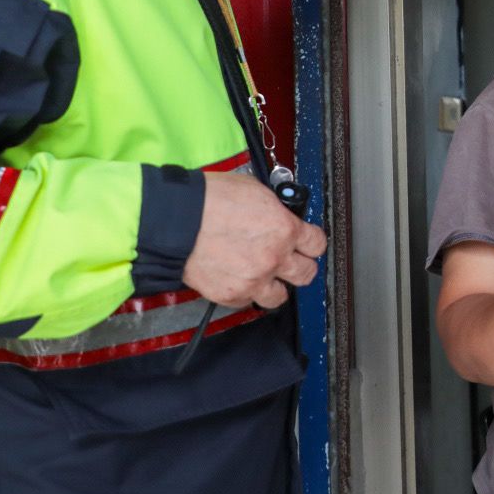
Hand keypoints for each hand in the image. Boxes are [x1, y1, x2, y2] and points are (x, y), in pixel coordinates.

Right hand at [182, 172, 327, 308]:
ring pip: (280, 297)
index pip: (317, 244)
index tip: (307, 243)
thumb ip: (275, 210)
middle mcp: (274, 257)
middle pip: (306, 274)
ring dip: (276, 286)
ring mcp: (253, 279)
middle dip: (300, 266)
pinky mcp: (231, 295)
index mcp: (284, 229)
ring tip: (265, 276)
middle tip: (291, 262)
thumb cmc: (209, 200)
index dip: (311, 242)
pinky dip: (246, 292)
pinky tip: (239, 278)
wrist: (176, 220)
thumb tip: (280, 215)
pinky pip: (248, 301)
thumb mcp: (255, 192)